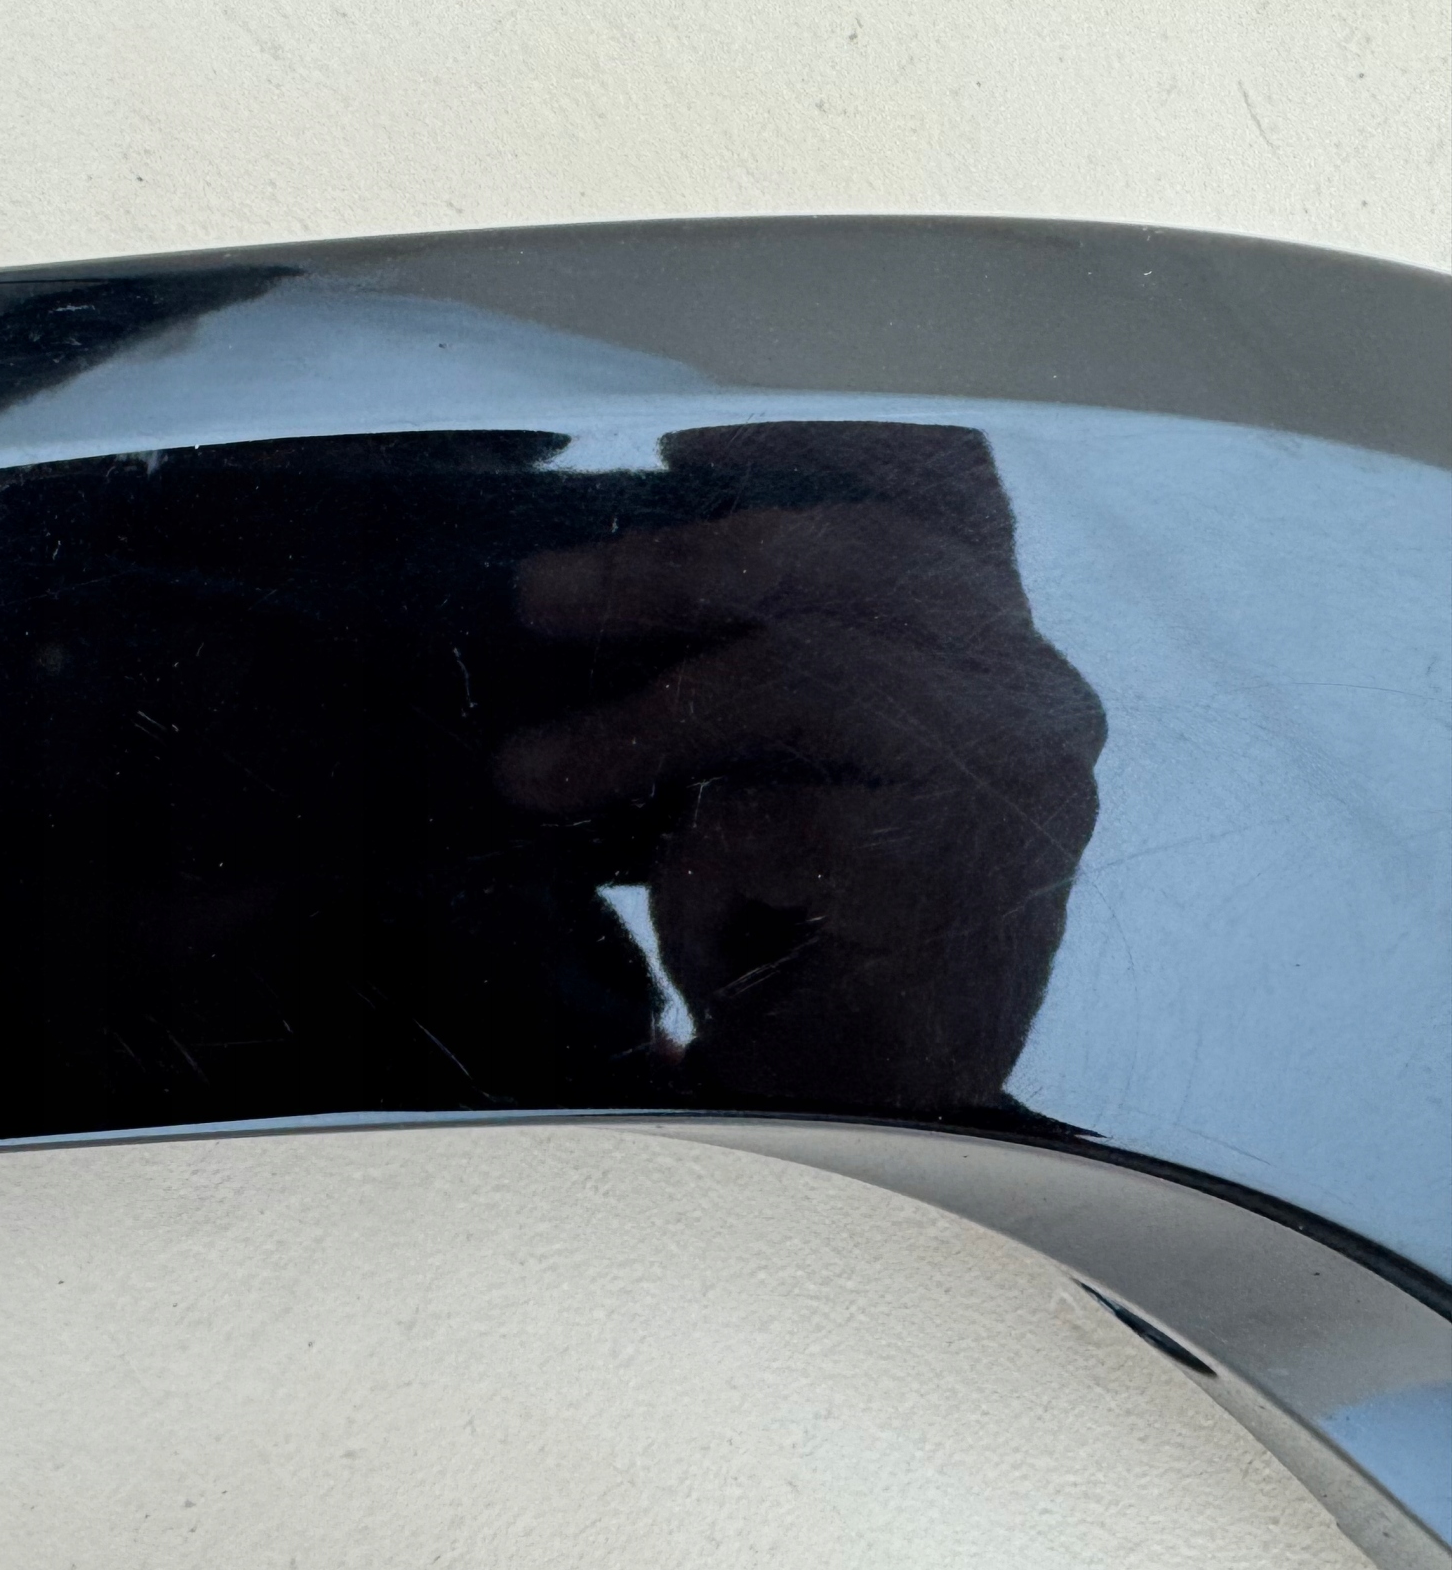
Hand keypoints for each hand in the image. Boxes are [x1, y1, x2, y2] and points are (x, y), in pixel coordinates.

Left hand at [495, 422, 1106, 1112]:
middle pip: (843, 559)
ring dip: (639, 727)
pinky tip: (703, 943)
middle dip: (664, 569)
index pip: (944, 487)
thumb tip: (587, 568)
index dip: (813, 444)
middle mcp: (1036, 701)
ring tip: (532, 776)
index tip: (677, 453)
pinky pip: (773, 824)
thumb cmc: (815, 937)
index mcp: (1002, 654)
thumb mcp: (779, 767)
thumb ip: (747, 659)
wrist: (875, 1124)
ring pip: (799, 675)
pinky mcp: (956, 881)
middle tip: (535, 597)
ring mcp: (1013, 790)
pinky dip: (699, 881)